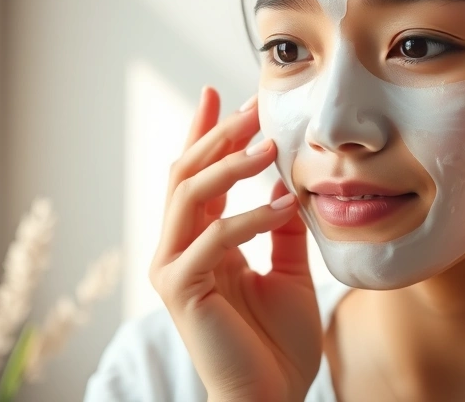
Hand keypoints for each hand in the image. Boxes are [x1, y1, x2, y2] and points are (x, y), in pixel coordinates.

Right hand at [149, 87, 321, 401]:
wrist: (271, 397)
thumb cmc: (278, 341)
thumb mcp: (289, 271)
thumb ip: (282, 229)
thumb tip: (287, 183)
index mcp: (203, 242)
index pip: (198, 176)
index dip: (206, 133)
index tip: (221, 94)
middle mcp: (179, 249)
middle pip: (186, 174)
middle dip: (217, 135)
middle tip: (251, 105)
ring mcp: (174, 268)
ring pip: (189, 195)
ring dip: (230, 164)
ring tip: (269, 143)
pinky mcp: (180, 290)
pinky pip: (214, 238)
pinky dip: (251, 216)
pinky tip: (286, 204)